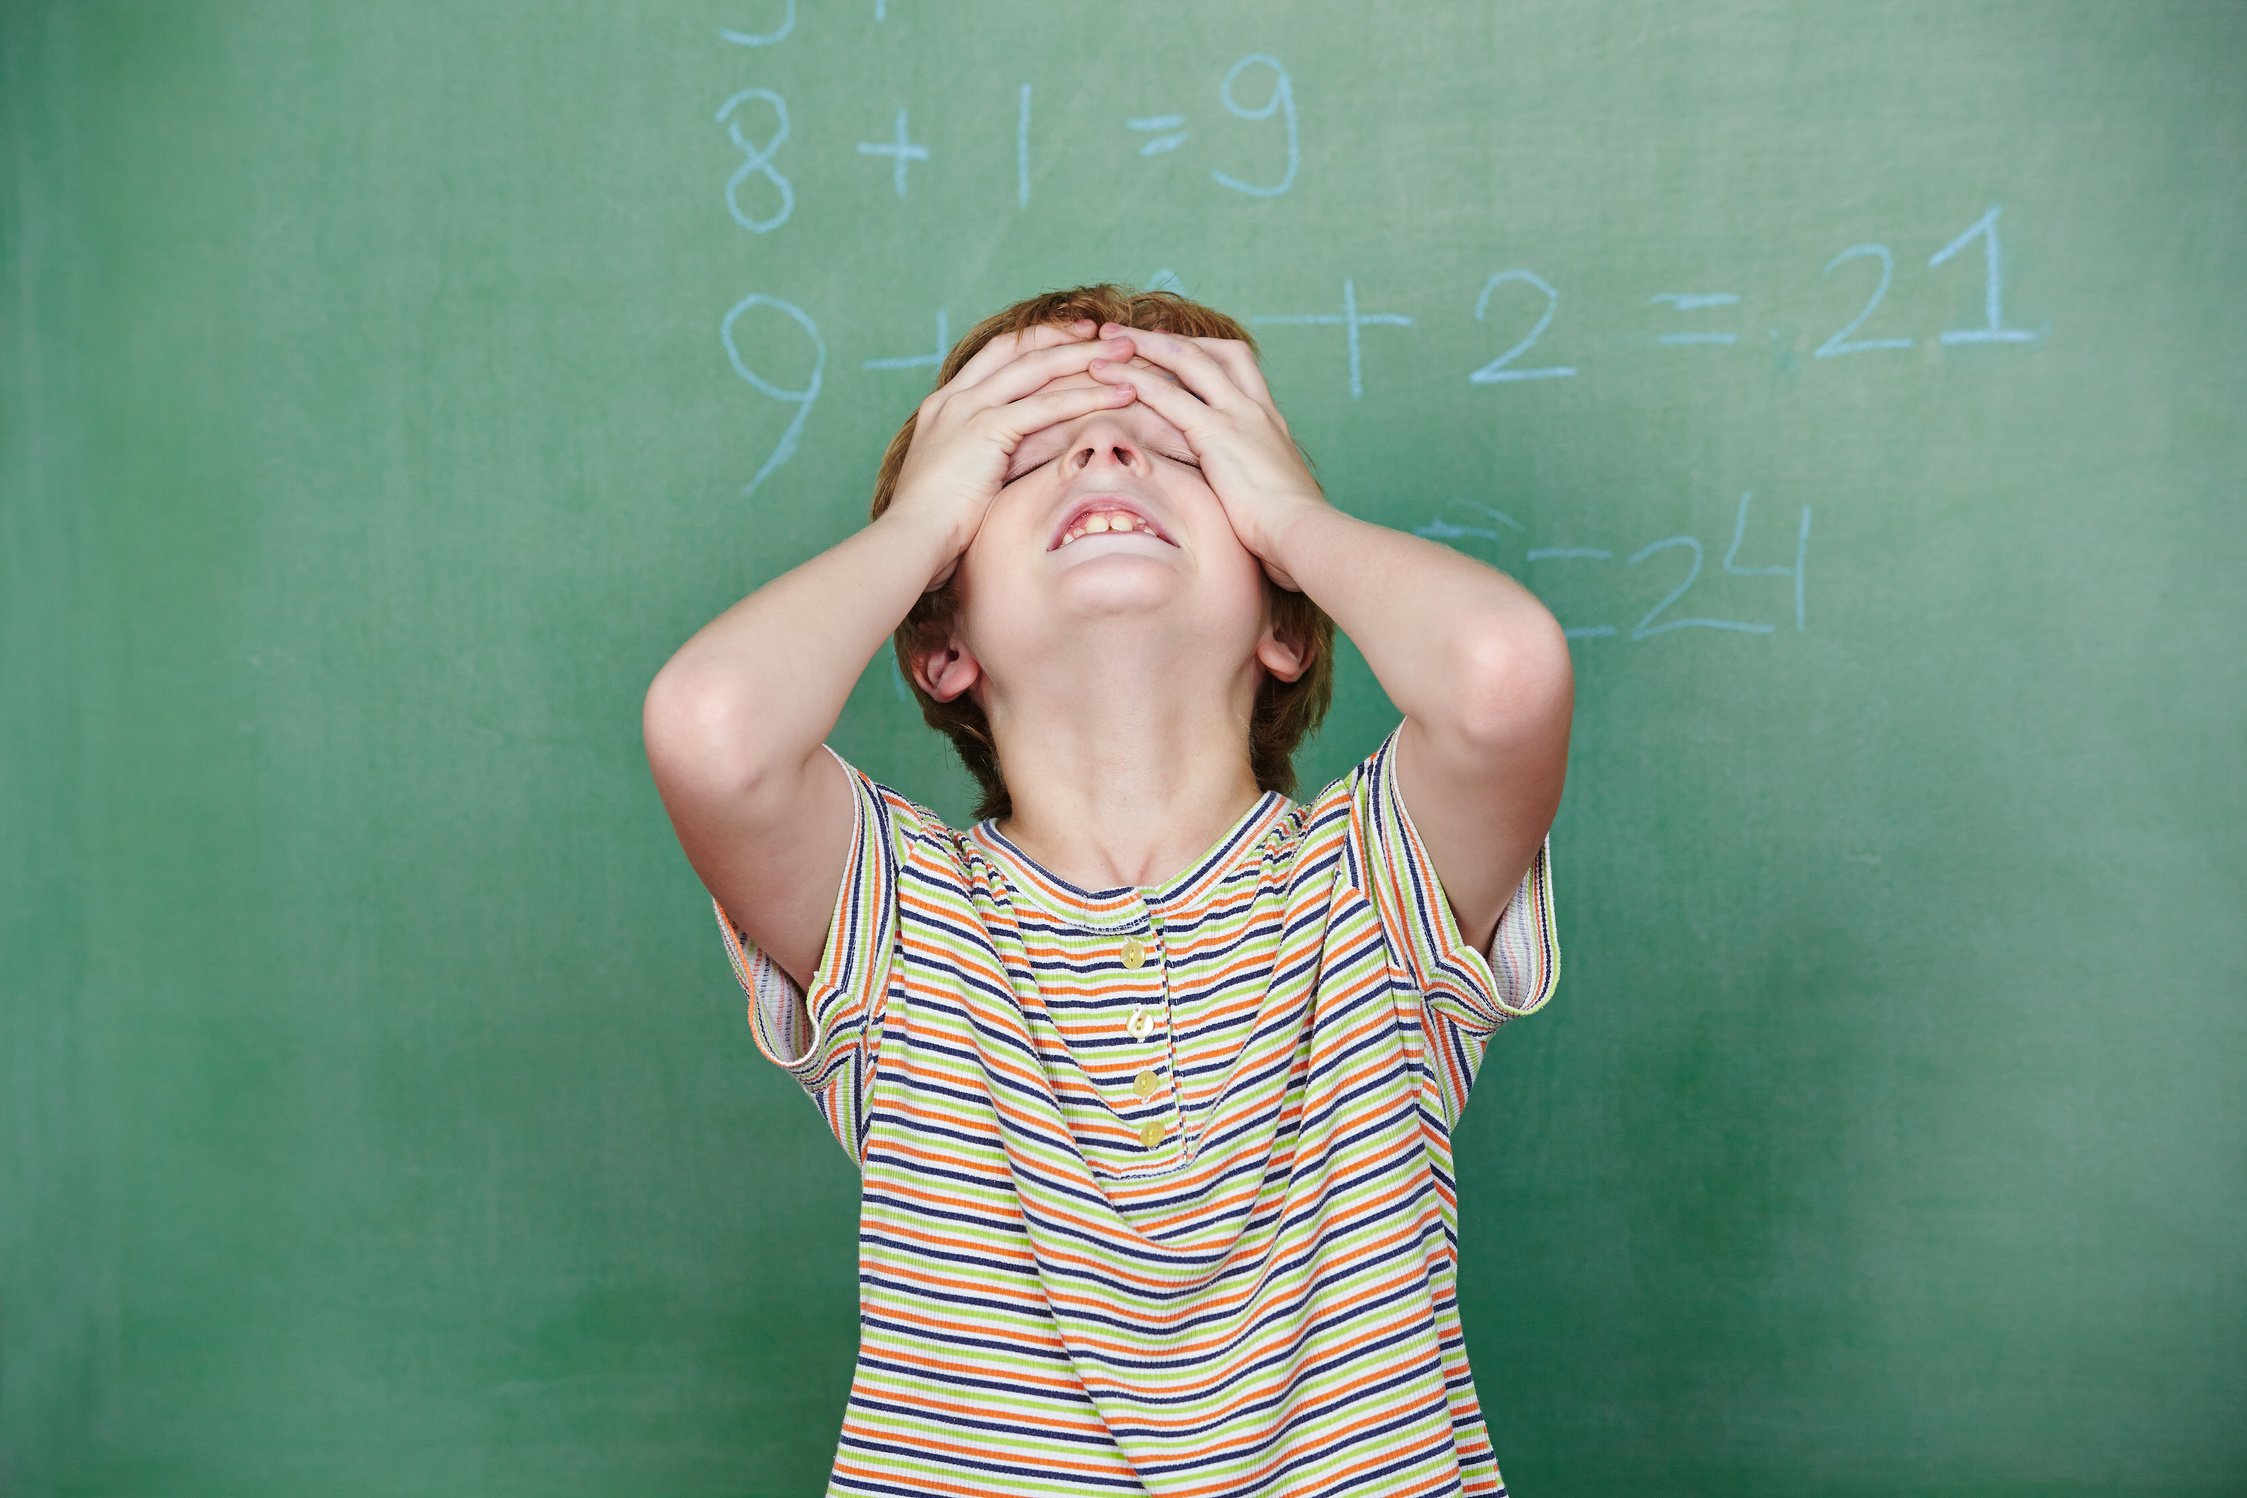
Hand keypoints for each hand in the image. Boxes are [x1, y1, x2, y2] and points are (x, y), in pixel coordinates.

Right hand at [889, 318, 1142, 589]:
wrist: (910, 540)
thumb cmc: (934, 528)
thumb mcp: (960, 482)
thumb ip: (985, 462)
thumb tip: (1018, 467)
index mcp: (943, 406)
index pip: (997, 356)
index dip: (1037, 342)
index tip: (1073, 337)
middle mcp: (954, 398)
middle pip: (1019, 349)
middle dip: (1067, 337)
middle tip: (1109, 332)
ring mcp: (967, 409)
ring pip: (1038, 368)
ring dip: (1087, 357)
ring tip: (1128, 353)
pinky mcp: (985, 429)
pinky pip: (1047, 405)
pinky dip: (1087, 397)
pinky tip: (1120, 394)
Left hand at [1083, 322, 1325, 591]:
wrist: (1302, 533)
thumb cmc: (1290, 530)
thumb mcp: (1271, 497)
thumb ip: (1252, 486)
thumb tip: (1241, 503)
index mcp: (1270, 423)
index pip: (1237, 368)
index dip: (1202, 353)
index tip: (1170, 349)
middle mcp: (1256, 409)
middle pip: (1213, 352)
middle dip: (1169, 338)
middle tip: (1131, 334)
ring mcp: (1238, 415)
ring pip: (1186, 361)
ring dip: (1144, 345)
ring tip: (1107, 339)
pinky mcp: (1217, 432)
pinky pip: (1168, 395)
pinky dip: (1135, 380)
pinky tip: (1107, 375)